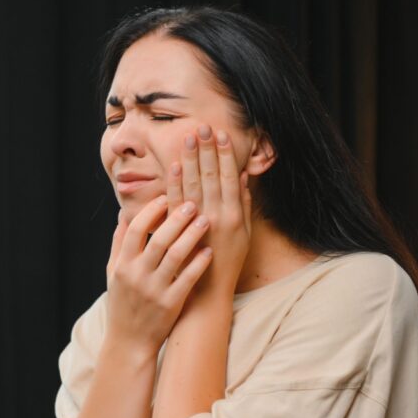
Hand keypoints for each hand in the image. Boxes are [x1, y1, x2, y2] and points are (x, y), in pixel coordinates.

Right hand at [104, 195, 212, 355]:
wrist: (129, 342)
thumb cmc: (122, 304)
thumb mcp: (113, 273)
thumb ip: (118, 244)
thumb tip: (123, 215)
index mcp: (122, 265)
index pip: (134, 230)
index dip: (150, 211)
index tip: (166, 197)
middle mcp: (136, 276)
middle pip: (157, 239)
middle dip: (176, 218)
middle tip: (192, 202)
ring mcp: (154, 290)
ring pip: (174, 256)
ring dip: (191, 236)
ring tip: (205, 220)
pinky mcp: (170, 304)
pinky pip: (187, 278)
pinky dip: (198, 263)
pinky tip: (209, 250)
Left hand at [168, 124, 252, 301]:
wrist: (208, 291)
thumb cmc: (228, 262)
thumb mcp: (243, 234)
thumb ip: (244, 204)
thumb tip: (243, 175)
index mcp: (234, 215)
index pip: (230, 177)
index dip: (225, 154)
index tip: (221, 134)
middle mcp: (217, 216)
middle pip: (211, 176)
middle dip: (206, 150)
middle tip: (202, 126)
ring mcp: (198, 224)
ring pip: (194, 184)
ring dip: (190, 159)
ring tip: (188, 137)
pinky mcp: (180, 232)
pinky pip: (176, 203)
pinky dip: (175, 183)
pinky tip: (173, 166)